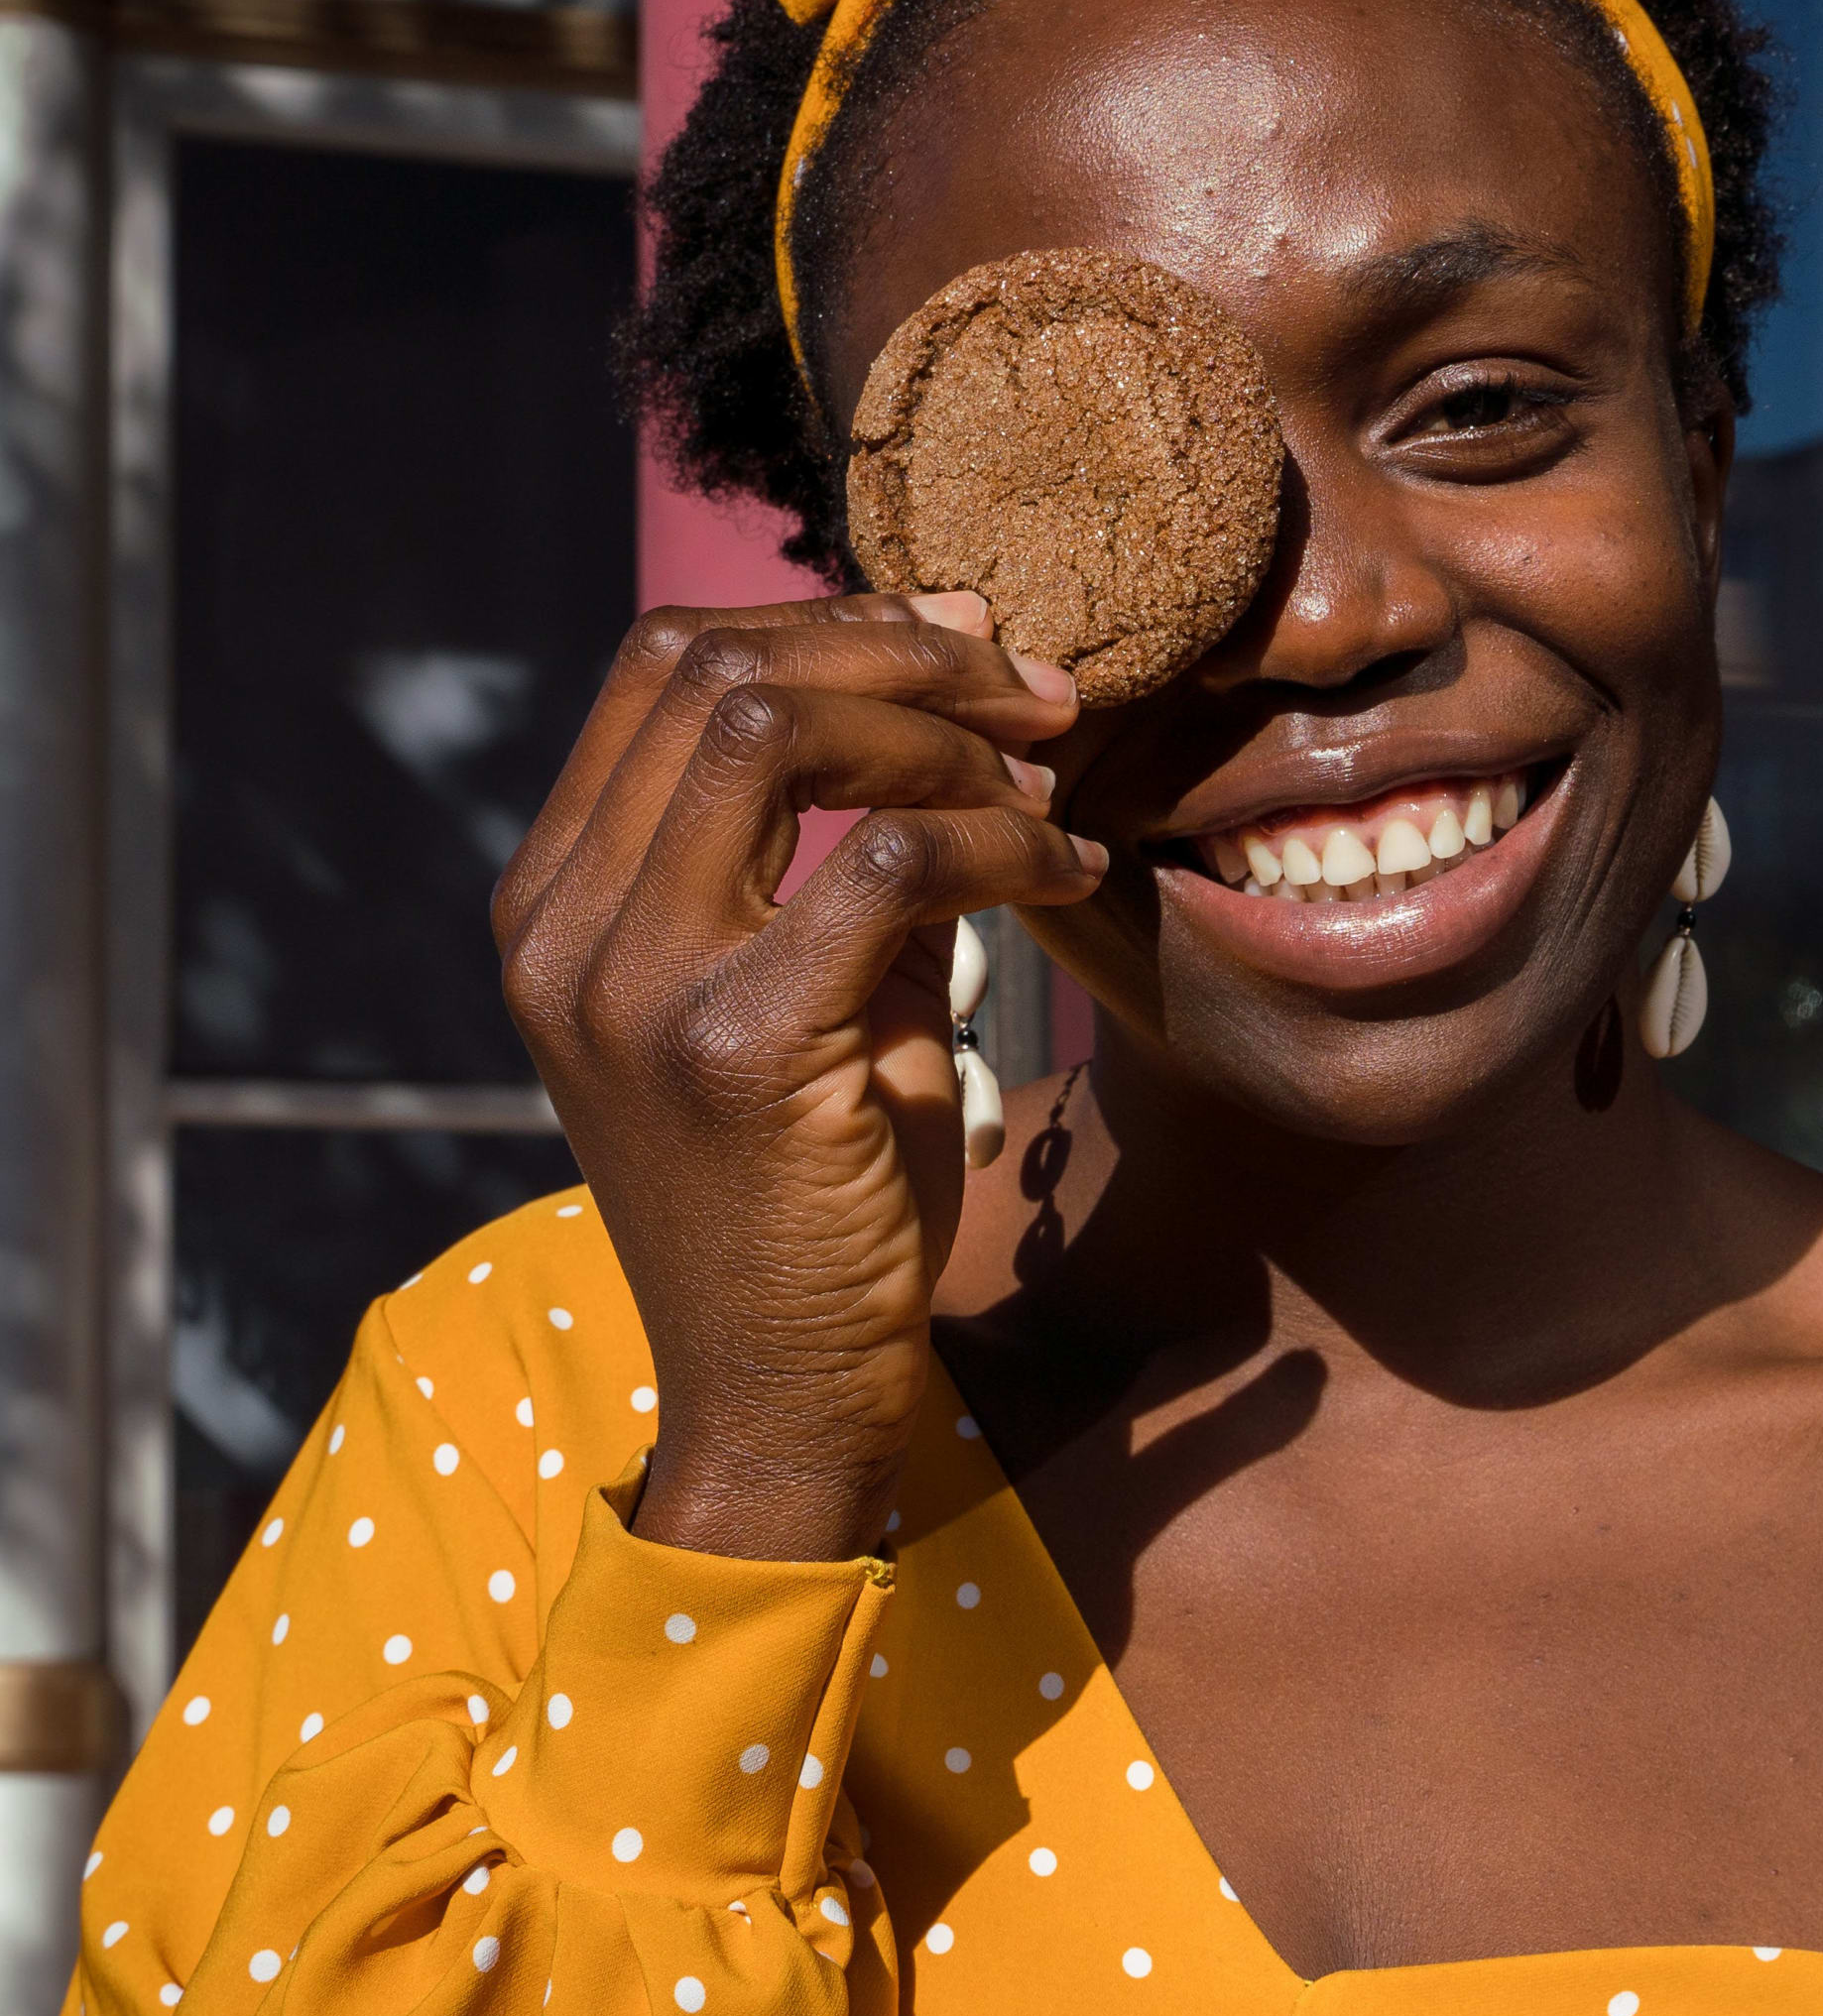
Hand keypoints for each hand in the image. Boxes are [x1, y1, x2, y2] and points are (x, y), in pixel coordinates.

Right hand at [493, 593, 1100, 1561]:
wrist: (782, 1390)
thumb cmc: (814, 1194)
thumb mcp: (807, 996)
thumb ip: (840, 863)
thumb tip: (955, 701)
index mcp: (559, 901)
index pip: (664, 666)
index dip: (832, 625)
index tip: (968, 644)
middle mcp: (565, 929)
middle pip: (714, 669)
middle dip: (901, 655)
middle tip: (1037, 694)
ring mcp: (631, 987)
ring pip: (776, 733)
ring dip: (943, 730)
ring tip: (1049, 772)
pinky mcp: (736, 1050)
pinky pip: (885, 864)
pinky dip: (1000, 842)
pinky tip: (1070, 871)